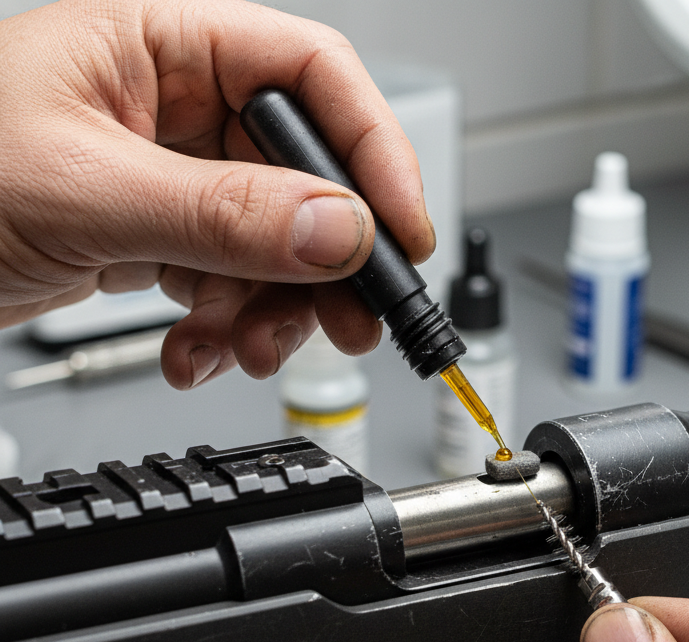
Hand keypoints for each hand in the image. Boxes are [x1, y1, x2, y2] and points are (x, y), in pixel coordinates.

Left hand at [0, 0, 432, 386]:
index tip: (401, 231)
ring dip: (273, 312)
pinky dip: (225, 329)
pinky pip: (230, 284)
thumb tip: (339, 229)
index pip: (310, 76)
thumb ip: (225, 213)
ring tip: (247, 348)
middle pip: (307, 177)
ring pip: (276, 245)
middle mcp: (175, 107)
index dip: (372, 151)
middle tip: (351, 320)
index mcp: (160, 44)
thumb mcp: (87, 191)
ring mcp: (172, 179)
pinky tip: (196, 350)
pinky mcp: (160, 237)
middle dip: (328, 261)